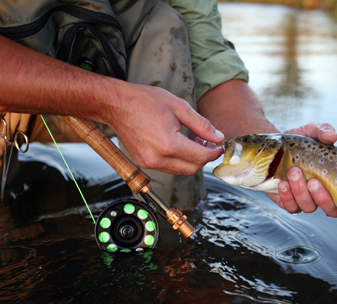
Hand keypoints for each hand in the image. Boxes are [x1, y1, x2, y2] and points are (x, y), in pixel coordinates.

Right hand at [108, 84, 224, 174]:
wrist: (116, 105)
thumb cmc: (144, 101)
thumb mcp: (179, 107)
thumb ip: (201, 125)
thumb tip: (217, 137)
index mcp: (168, 144)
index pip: (201, 157)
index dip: (214, 152)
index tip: (220, 145)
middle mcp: (158, 158)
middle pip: (193, 168)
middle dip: (205, 157)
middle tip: (208, 142)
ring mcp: (149, 163)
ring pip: (181, 170)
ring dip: (192, 160)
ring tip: (194, 142)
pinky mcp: (143, 163)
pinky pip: (168, 168)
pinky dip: (178, 160)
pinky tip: (180, 145)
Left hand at [268, 122, 336, 217]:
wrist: (275, 147)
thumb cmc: (299, 142)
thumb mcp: (311, 131)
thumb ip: (322, 130)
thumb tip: (332, 136)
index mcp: (333, 182)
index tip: (332, 182)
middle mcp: (320, 195)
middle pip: (329, 209)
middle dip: (320, 196)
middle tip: (312, 180)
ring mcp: (303, 200)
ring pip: (307, 207)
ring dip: (300, 192)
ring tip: (293, 173)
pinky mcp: (287, 202)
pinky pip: (289, 206)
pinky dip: (286, 196)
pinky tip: (283, 183)